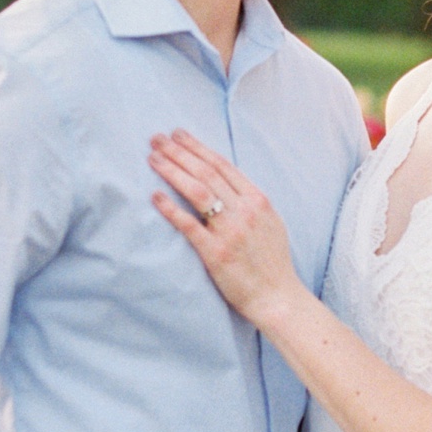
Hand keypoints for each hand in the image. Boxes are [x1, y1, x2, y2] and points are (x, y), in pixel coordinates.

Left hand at [149, 131, 305, 327]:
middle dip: (179, 152)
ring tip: (153, 158)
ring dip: (173, 171)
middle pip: (206, 173)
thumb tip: (226, 183)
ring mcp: (230, 231)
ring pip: (197, 191)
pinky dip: (171, 208)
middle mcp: (245, 211)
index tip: (179, 135)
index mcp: (258, 200)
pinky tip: (155, 196)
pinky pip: (189, 225)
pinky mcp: (216, 253)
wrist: (278, 297)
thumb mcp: (270, 222)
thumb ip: (250, 201)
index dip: (197, 147)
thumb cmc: (273, 262)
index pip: (222, 165)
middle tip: (157, 138)